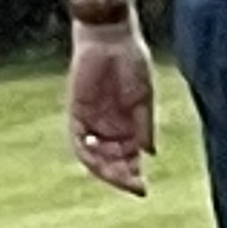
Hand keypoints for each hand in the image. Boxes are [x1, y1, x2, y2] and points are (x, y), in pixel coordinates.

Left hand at [68, 27, 155, 194]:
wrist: (112, 38)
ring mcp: (91, 121)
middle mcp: (107, 127)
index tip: (143, 189)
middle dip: (121, 176)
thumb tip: (149, 154)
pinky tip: (100, 157)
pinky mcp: (77, 112)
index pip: (127, 158)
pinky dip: (88, 152)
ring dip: (106, 169)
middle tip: (133, 186)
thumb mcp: (143, 98)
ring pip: (94, 156)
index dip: (133, 175)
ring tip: (119, 177)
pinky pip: (79, 140)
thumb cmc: (132, 62)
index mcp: (126, 125)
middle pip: (110, 162)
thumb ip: (144, 126)